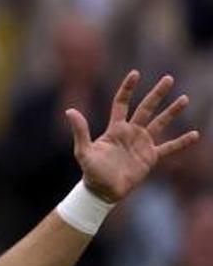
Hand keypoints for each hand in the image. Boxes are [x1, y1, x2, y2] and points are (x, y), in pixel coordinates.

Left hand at [65, 71, 199, 201]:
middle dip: (157, 94)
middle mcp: (130, 132)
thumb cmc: (91, 171)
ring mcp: (142, 144)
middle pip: (146, 108)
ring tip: (184, 98)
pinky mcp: (150, 157)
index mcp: (115, 129)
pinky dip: (181, 142)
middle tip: (168, 78)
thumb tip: (69, 110)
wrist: (103, 191)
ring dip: (172, 112)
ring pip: (160, 123)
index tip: (135, 74)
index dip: (128, 89)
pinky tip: (194, 134)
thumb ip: (80, 131)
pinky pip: (169, 147)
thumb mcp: (84, 151)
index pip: (122, 103)